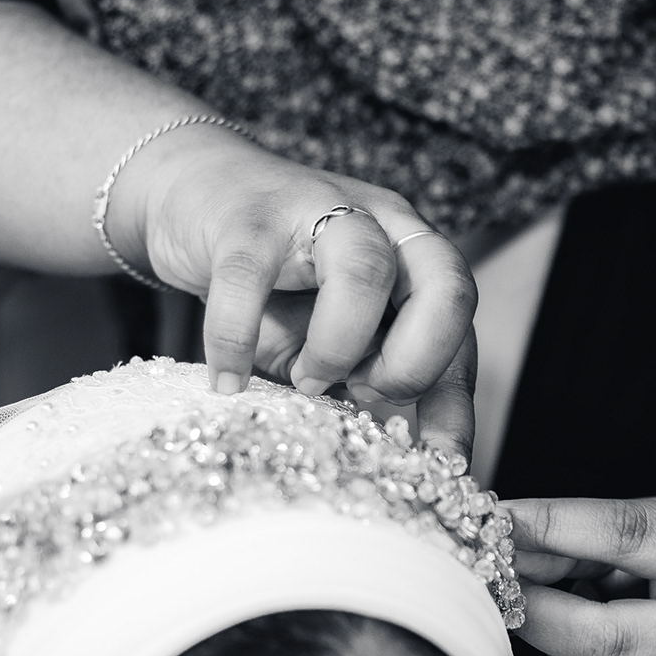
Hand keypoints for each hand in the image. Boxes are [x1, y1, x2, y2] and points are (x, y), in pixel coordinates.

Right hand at [115, 128, 478, 459]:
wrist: (194, 190)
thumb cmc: (274, 277)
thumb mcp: (330, 332)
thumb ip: (364, 377)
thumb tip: (394, 458)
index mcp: (413, 256)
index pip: (461, 328)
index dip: (456, 401)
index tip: (443, 465)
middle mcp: (383, 224)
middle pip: (447, 282)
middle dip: (418, 361)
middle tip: (369, 396)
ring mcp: (317, 210)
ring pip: (365, 271)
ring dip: (340, 347)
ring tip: (306, 383)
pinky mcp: (246, 216)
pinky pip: (248, 278)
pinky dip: (238, 340)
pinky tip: (228, 382)